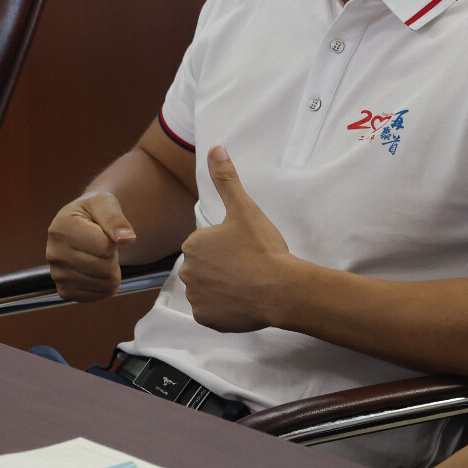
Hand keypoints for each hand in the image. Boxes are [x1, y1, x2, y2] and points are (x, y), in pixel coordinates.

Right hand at [46, 191, 136, 300]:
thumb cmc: (94, 212)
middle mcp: (54, 253)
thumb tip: (127, 238)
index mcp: (61, 228)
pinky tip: (97, 270)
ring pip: (104, 284)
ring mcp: (57, 275)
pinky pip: (98, 295)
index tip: (105, 231)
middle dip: (114, 257)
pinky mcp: (65, 291)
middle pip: (104, 268)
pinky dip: (106, 285)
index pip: (105, 247)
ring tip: (100, 256)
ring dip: (112, 271)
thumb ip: (115, 218)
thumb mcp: (105, 203)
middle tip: (105, 245)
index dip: (115, 239)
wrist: (81, 225)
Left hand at [178, 145, 293, 332]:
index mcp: (193, 244)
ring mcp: (196, 298)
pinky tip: (243, 299)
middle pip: (205, 266)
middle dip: (222, 265)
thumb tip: (215, 148)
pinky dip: (225, 307)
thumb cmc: (262, 248)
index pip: (206, 243)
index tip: (245, 247)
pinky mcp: (206, 319)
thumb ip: (226, 179)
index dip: (227, 245)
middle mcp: (187, 271)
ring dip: (222, 286)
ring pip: (208, 288)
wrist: (280, 289)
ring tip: (247, 282)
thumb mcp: (245, 209)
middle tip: (247, 264)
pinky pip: (212, 310)